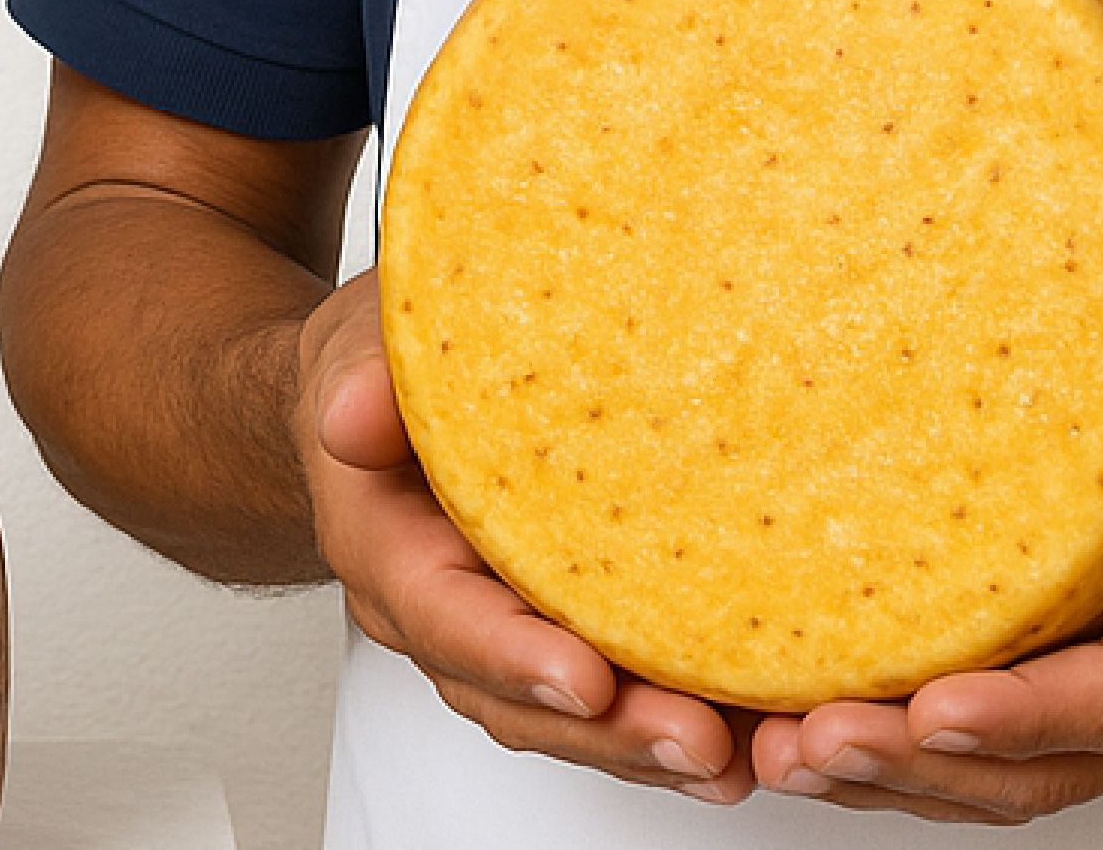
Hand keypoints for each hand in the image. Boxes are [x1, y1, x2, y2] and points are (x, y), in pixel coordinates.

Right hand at [294, 267, 761, 804]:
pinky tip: (749, 726)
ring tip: (735, 752)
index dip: (517, 658)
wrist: (386, 386)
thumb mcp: (362, 351)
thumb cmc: (386, 369)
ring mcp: (506, 625)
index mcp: (394, 552)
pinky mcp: (562, 615)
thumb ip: (360, 381)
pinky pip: (613, 681)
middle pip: (522, 696)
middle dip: (610, 730)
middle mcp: (449, 611)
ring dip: (651, 740)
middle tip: (698, 742)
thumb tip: (352, 413)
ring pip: (573, 709)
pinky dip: (674, 709)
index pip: (450, 619)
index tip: (589, 681)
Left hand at [749, 150, 1102, 819]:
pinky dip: (911, 766)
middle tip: (805, 737)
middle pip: (1047, 770)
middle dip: (921, 768)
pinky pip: (1005, 762)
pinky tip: (811, 734)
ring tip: (776, 749)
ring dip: (894, 782)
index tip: (934, 706)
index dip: (1035, 710)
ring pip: (1012, 785)